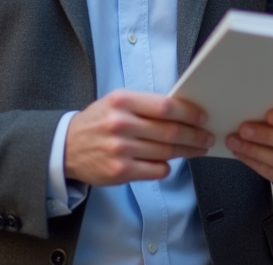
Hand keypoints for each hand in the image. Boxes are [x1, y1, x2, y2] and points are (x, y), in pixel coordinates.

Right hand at [64, 89, 211, 184]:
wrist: (65, 147)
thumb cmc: (98, 121)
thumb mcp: (117, 102)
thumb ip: (145, 104)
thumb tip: (182, 110)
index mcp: (122, 101)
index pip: (165, 106)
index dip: (189, 113)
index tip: (202, 117)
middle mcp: (121, 124)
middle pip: (169, 131)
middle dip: (194, 135)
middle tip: (207, 137)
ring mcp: (120, 149)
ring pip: (166, 151)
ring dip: (188, 151)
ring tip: (198, 149)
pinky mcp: (120, 171)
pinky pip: (156, 170)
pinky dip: (167, 167)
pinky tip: (170, 162)